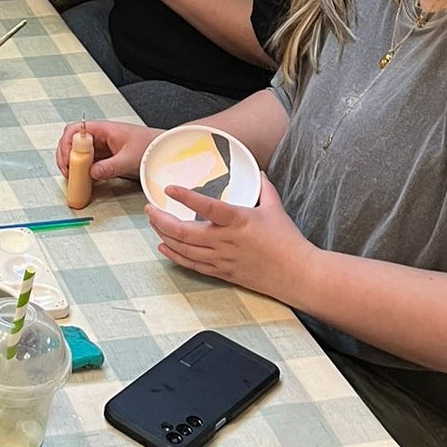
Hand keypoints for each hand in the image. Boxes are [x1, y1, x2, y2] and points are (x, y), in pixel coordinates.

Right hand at [55, 118, 158, 185]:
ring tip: (73, 177)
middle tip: (67, 172)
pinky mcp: (105, 158)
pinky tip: (84, 179)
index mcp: (103, 129)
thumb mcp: (130, 158)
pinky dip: (82, 171)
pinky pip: (88, 162)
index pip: (75, 131)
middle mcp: (100, 136)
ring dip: (73, 164)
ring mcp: (102, 147)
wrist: (163, 151)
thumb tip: (92, 172)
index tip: (67, 160)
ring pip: (78, 153)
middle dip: (66, 156)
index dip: (67, 144)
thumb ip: (111, 166)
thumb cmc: (150, 146)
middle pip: (72, 141)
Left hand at [147, 174, 314, 299]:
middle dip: (160, 219)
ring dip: (164, 235)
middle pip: (183, 231)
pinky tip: (164, 247)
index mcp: (238, 220)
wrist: (298, 274)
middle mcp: (225, 240)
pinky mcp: (222, 272)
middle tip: (149, 208)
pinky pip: (191, 265)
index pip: (207, 206)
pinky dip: (174, 255)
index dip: (186, 197)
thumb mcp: (276, 207)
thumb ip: (264, 187)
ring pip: (183, 248)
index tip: (169, 189)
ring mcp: (221, 258)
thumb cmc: (288, 241)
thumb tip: (258, 172)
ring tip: (153, 223)